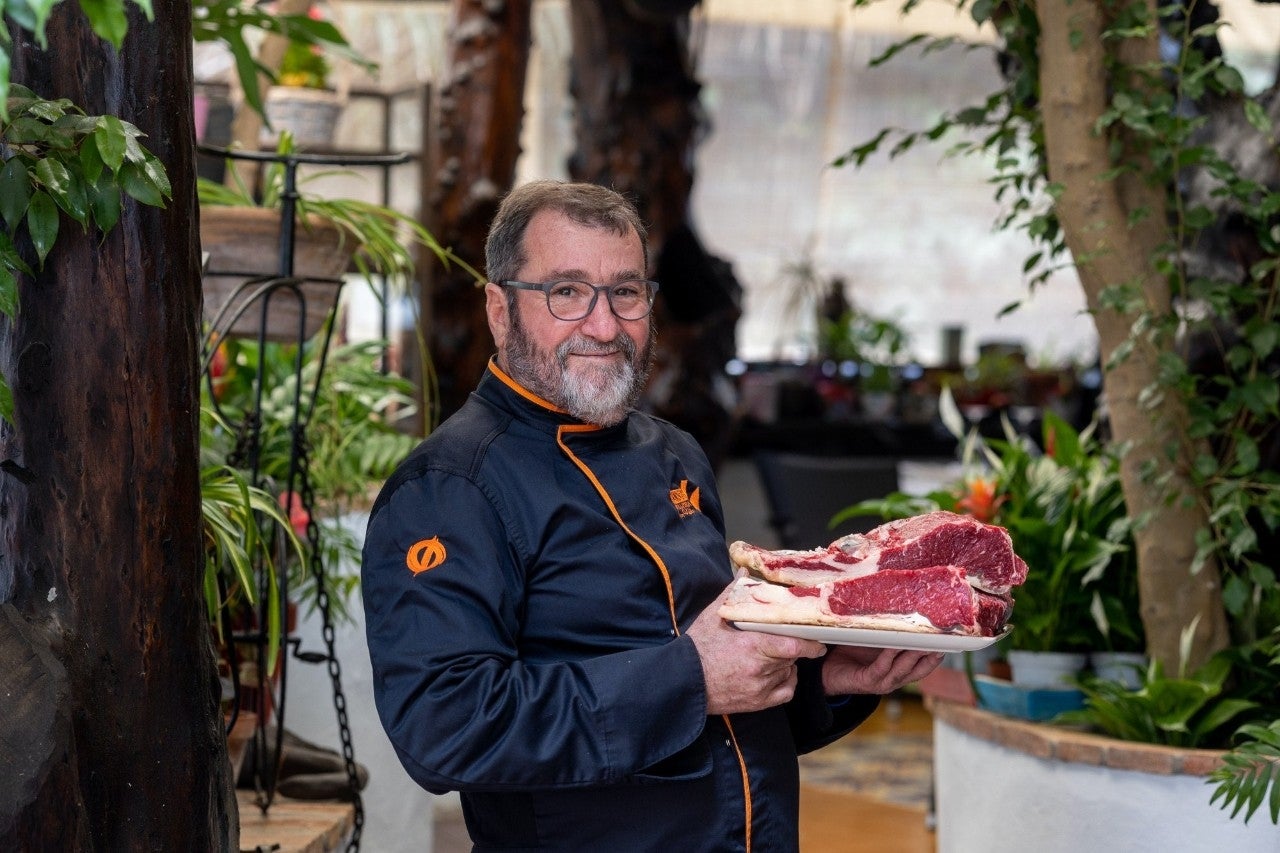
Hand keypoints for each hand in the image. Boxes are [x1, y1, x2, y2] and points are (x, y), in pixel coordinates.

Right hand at [686, 585, 827, 715]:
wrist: (683, 682)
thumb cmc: (698, 649)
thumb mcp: (713, 617)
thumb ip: (732, 594)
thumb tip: (743, 571)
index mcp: (752, 645)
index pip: (794, 645)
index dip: (810, 643)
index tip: (818, 639)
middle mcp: (760, 669)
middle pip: (791, 656)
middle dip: (791, 646)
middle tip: (783, 639)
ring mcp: (760, 688)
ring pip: (789, 671)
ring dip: (786, 662)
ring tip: (771, 654)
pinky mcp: (758, 703)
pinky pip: (786, 691)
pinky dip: (787, 680)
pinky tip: (778, 672)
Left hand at [820, 645, 942, 696]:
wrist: (826, 674)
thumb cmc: (851, 655)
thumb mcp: (874, 645)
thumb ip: (887, 635)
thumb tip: (899, 612)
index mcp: (898, 671)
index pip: (923, 666)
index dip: (935, 656)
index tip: (947, 643)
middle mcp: (894, 680)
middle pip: (919, 669)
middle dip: (931, 655)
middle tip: (942, 640)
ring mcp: (882, 683)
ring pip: (903, 669)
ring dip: (914, 656)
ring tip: (923, 642)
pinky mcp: (867, 681)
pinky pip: (881, 667)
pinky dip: (889, 656)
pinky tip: (894, 646)